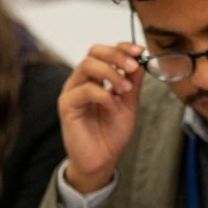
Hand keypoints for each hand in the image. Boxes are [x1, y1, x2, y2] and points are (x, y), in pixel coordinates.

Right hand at [58, 42, 145, 193]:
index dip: (121, 47)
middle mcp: (81, 81)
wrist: (102, 160)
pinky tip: (113, 106)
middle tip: (132, 66)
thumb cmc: (112, 133)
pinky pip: (85, 89)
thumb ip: (133, 82)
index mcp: (95, 78)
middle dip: (116, 55)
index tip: (139, 51)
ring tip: (126, 89)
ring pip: (87, 65)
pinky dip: (104, 94)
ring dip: (111, 73)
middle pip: (93, 52)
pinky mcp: (67, 105)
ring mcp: (72, 91)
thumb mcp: (129, 104)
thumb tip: (141, 60)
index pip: (104, 52)